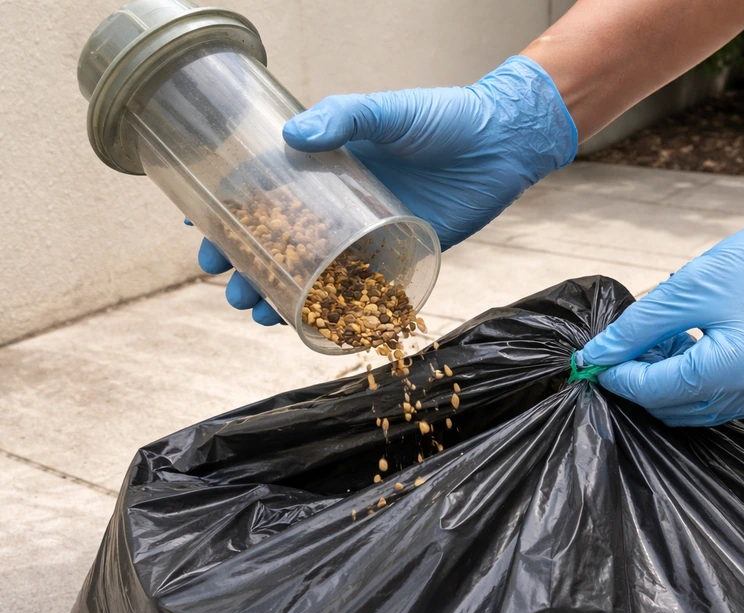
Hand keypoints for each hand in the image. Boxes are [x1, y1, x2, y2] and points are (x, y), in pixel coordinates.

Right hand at [197, 55, 575, 324]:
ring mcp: (368, 235)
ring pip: (314, 274)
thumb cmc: (442, 119)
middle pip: (281, 242)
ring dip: (283, 296)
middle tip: (230, 286)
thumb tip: (292, 136)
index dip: (230, 217)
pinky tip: (312, 329)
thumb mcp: (388, 112)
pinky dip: (336, 313)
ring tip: (259, 314)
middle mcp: (340, 205)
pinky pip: (361, 293)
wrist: (500, 144)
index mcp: (326, 168)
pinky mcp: (400, 259)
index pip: (264, 195)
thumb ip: (346, 117)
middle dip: (249, 267)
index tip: (204, 237)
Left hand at [580, 180, 743, 426]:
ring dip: (661, 383)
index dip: (617, 376)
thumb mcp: (690, 288)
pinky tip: (681, 347)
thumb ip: (638, 328)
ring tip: (653, 340)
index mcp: (733, 371)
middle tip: (617, 347)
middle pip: (670, 408)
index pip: (654, 391)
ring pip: (690, 409)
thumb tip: (598, 354)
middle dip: (636, 381)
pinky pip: (714, 400)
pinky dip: (688, 382)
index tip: (590, 360)